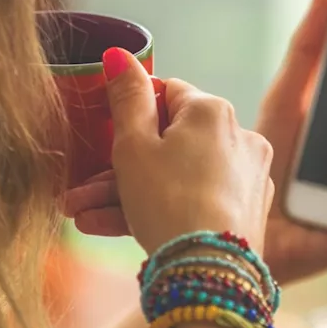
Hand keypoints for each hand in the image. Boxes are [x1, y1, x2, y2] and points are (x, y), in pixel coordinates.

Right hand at [68, 48, 273, 254]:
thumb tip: (120, 54)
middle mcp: (239, 136)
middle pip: (169, 144)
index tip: (104, 140)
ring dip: (127, 195)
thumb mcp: (133, 146)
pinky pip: (195, 202)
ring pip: (177, 177)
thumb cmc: (168, 201)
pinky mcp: (248, 213)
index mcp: (213, 110)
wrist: (210, 272)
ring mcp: (247, 177)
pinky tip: (113, 229)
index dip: (131, 115)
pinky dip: (160, 211)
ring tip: (82, 217)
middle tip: (78, 192)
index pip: (166, 94)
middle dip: (117, 168)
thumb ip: (126, 98)